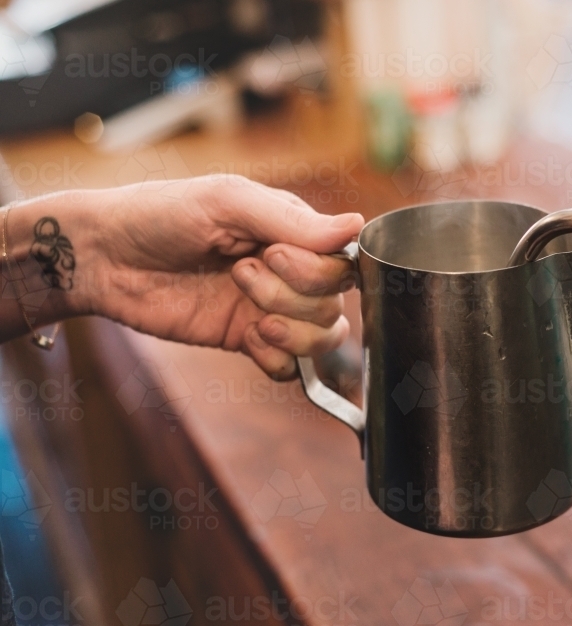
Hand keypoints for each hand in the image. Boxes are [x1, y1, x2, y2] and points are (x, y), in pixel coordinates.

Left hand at [8, 175, 362, 379]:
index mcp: (293, 231)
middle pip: (334, 304)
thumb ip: (292, 219)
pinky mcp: (246, 340)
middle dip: (290, 296)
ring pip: (322, 338)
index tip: (272, 254)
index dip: (315, 270)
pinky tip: (245, 341)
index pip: (342, 263)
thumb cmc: (160, 214)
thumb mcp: (227, 201)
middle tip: (239, 274)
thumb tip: (357, 226)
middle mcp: (290, 272)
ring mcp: (271, 308)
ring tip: (249, 315)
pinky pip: (289, 368)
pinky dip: (274, 360)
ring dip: (289, 332)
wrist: (104, 259)